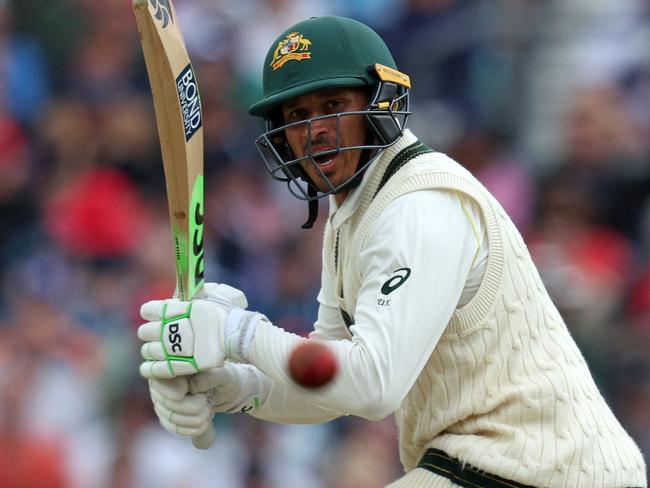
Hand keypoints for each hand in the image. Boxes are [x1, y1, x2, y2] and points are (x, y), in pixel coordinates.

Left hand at [138, 283, 267, 378]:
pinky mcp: (177, 364)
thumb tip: (183, 294)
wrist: (233, 333)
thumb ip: (195, 293)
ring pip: (149, 350)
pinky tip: (148, 368)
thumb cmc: (224, 313)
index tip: (153, 314)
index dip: (150, 312)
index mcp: (172, 309)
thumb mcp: (210, 294)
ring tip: (155, 351)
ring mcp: (171, 348)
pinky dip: (150, 369)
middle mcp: (167, 328)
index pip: (149, 310)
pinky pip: (156, 369)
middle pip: (145, 332)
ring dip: (150, 350)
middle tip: (157, 334)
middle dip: (149, 332)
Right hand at [149, 362, 270, 435]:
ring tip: (207, 408)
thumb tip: (191, 386)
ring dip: (196, 418)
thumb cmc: (224, 378)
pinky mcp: (168, 417)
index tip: (188, 390)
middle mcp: (162, 383)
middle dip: (194, 406)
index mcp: (174, 365)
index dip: (174, 390)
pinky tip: (204, 422)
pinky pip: (175, 428)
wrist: (226, 391)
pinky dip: (193, 428)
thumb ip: (209, 377)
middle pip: (169, 403)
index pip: (161, 381)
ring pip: (172, 418)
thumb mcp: (223, 374)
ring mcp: (163, 401)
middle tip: (207, 399)